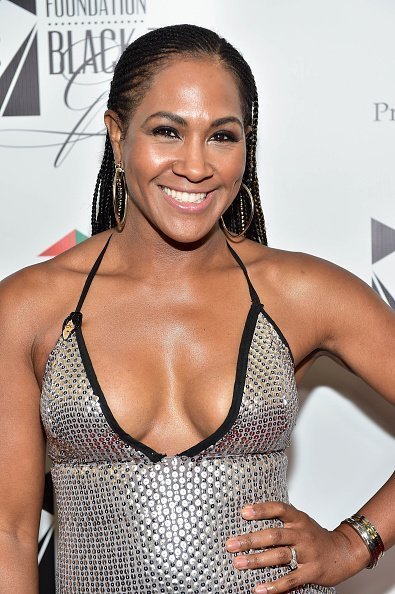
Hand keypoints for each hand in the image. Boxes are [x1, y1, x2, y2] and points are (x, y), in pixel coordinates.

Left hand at [225, 501, 369, 592]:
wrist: (345, 552)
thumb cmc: (316, 537)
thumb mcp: (301, 523)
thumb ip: (281, 522)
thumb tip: (251, 518)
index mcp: (298, 519)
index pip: (279, 509)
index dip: (261, 509)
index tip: (243, 512)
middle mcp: (302, 534)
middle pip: (274, 534)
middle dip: (250, 540)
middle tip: (231, 544)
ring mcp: (307, 553)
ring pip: (279, 556)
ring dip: (257, 560)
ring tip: (239, 563)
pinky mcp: (312, 572)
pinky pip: (291, 579)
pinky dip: (274, 585)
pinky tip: (259, 589)